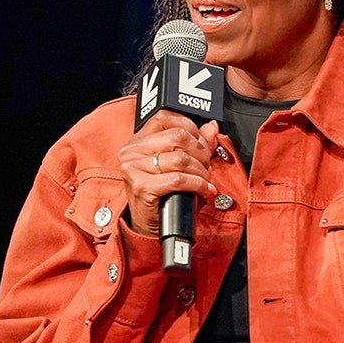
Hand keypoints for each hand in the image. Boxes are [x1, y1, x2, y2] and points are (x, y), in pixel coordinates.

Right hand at [117, 110, 218, 236]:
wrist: (148, 225)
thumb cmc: (162, 194)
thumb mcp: (178, 165)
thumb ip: (195, 143)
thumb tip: (211, 127)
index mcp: (138, 141)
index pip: (165, 117)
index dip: (190, 127)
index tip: (201, 142)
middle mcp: (132, 151)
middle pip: (177, 136)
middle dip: (200, 151)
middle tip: (206, 164)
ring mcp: (134, 169)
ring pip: (181, 159)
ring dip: (201, 171)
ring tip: (205, 180)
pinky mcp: (142, 187)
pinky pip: (179, 179)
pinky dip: (199, 185)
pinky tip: (205, 191)